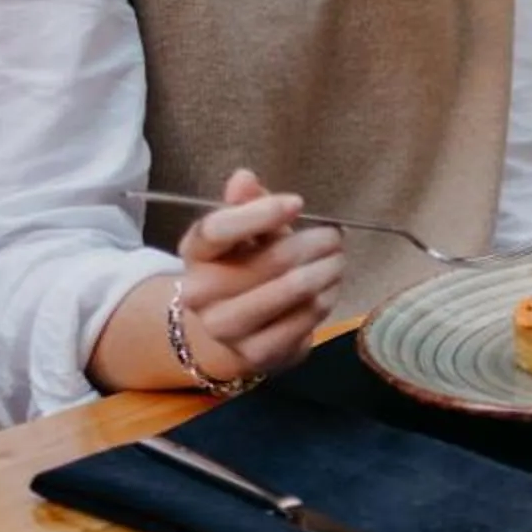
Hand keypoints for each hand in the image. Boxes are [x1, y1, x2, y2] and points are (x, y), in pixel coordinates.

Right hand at [176, 169, 345, 381]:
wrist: (231, 330)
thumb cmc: (242, 267)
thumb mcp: (242, 233)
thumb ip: (247, 204)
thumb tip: (244, 178)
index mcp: (194, 253)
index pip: (218, 230)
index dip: (259, 213)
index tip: (297, 203)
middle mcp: (200, 293)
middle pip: (271, 261)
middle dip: (315, 244)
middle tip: (335, 237)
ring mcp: (225, 327)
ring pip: (293, 290)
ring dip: (327, 271)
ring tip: (337, 261)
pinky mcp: (255, 353)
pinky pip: (305, 319)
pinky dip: (325, 299)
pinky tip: (328, 289)